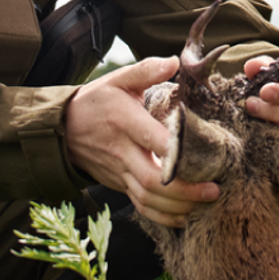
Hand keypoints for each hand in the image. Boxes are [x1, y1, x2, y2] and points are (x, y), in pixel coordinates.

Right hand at [63, 57, 219, 228]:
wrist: (64, 129)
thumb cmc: (97, 101)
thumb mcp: (119, 80)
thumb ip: (147, 70)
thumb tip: (175, 62)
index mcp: (125, 122)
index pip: (153, 141)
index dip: (177, 153)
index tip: (205, 154)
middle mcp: (122, 152)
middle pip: (154, 181)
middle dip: (186, 190)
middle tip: (214, 189)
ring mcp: (120, 172)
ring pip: (148, 199)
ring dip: (179, 206)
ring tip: (206, 202)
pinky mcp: (119, 185)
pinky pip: (141, 207)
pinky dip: (163, 216)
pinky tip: (184, 216)